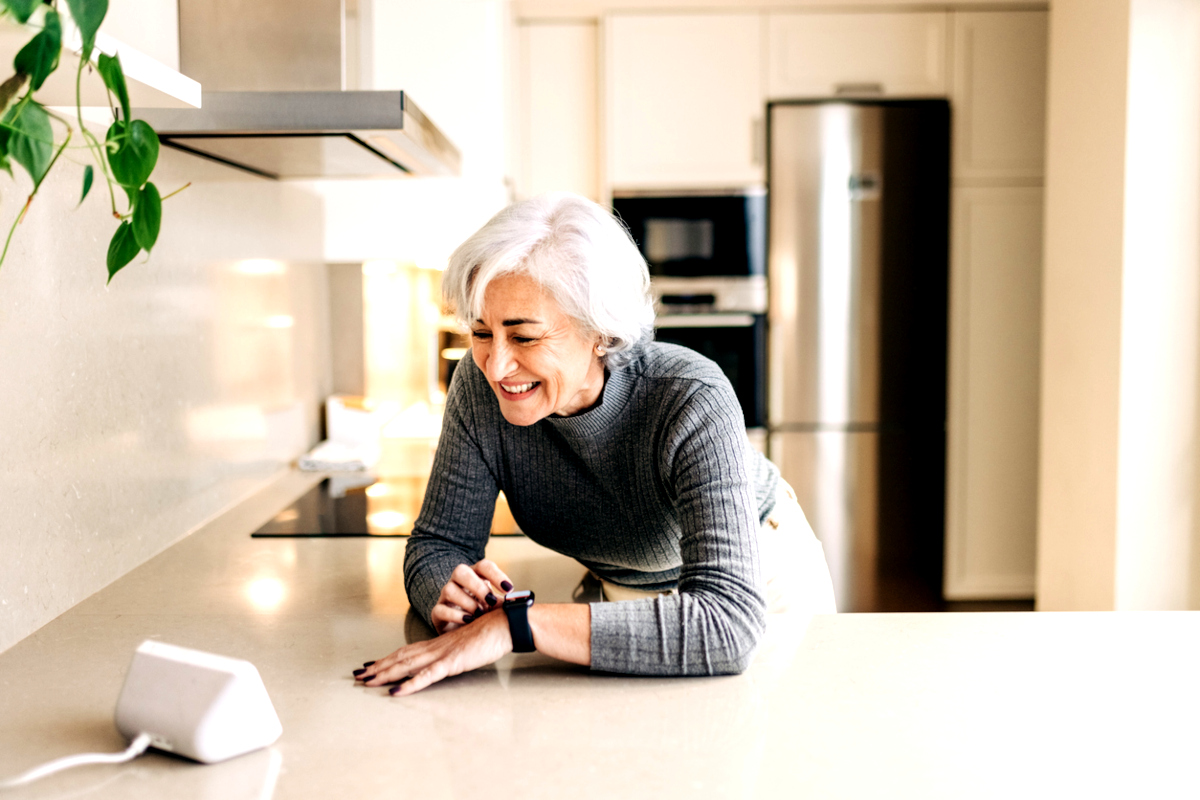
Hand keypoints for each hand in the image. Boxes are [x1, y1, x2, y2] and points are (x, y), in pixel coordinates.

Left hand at [357, 609, 512, 694]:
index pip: (406, 652)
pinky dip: (410, 684)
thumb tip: (448, 660)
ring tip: (367, 682)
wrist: (504, 624)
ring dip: (385, 674)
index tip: (371, 666)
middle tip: (359, 676)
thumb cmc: (490, 634)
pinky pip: (427, 676)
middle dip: (378, 668)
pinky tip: (396, 692)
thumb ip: (454, 653)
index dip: (387, 659)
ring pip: (407, 665)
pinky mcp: (452, 662)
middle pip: (400, 658)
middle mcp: (436, 647)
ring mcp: (442, 654)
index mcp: (439, 644)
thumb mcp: (467, 645)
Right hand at [431, 559, 513, 634]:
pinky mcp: (438, 613)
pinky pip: (440, 609)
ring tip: (479, 614)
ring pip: (449, 589)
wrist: (462, 631)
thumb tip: (519, 606)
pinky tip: (468, 621)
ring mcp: (446, 597)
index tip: (509, 589)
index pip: (483, 566)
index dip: (496, 575)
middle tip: (490, 600)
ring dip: (467, 602)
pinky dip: (455, 615)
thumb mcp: (495, 607)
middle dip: (477, 586)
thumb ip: (505, 604)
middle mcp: (458, 582)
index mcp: (475, 576)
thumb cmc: (483, 614)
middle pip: (460, 571)